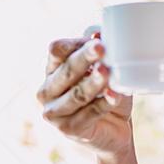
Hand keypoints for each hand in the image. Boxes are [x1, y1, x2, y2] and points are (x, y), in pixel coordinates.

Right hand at [37, 30, 133, 158]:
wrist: (113, 130)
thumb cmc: (105, 93)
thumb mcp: (105, 69)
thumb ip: (100, 54)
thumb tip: (97, 33)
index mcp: (52, 70)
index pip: (56, 51)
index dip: (75, 43)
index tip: (97, 40)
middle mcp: (47, 90)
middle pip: (65, 71)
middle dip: (84, 58)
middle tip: (101, 48)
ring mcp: (56, 112)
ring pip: (77, 94)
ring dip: (93, 82)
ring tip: (107, 72)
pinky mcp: (69, 129)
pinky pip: (89, 113)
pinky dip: (104, 103)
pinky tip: (115, 95)